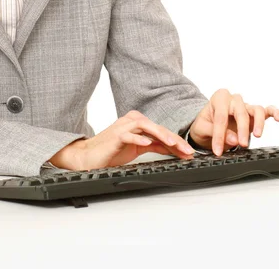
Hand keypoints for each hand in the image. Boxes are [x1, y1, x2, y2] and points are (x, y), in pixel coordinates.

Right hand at [59, 109, 196, 170]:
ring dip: (160, 135)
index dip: (176, 141)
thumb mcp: (138, 149)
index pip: (161, 131)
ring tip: (173, 144)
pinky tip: (147, 143)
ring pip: (146, 126)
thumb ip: (154, 145)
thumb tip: (172, 148)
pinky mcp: (115, 135)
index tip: (188, 152)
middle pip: (157, 127)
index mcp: (138, 123)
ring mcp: (123, 127)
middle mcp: (132, 121)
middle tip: (187, 151)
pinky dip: (138, 138)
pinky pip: (128, 135)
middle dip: (174, 139)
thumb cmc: (112, 151)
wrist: (89, 156)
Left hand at [189, 88, 278, 155]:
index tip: (218, 150)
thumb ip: (215, 132)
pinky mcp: (254, 114)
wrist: (208, 124)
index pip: (221, 116)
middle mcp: (234, 99)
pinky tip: (278, 118)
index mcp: (219, 98)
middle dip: (241, 129)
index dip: (219, 135)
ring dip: (258, 123)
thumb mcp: (201, 128)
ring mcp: (245, 106)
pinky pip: (266, 110)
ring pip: (256, 110)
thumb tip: (233, 138)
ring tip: (257, 136)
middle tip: (241, 144)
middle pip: (241, 112)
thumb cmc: (205, 123)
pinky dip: (273, 112)